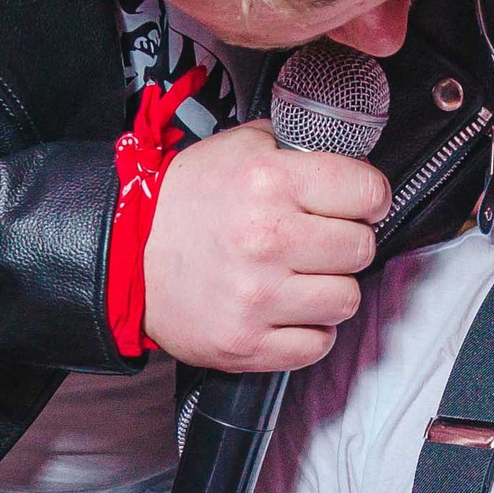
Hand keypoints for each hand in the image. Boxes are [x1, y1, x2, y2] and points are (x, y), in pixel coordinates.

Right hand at [142, 121, 387, 371]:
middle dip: (346, 243)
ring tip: (301, 278)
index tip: (357, 205)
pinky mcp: (246, 343)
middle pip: (361, 248)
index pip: (368, 192)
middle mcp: (267, 239)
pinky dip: (308, 331)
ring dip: (329, 290)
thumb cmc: (186, 201)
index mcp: (269, 181)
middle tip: (319, 242)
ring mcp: (257, 297)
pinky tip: (287, 311)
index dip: (368, 198)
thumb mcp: (239, 147)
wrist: (124, 254)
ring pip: (346, 300)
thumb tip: (352, 157)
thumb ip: (298, 147)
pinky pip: (318, 345)